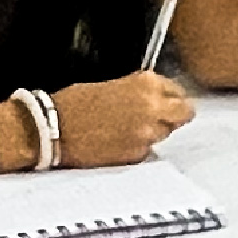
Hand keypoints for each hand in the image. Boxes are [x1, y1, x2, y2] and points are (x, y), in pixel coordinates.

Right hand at [45, 73, 193, 169]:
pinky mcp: (136, 154)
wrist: (52, 128)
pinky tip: (118, 142)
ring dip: (154, 132)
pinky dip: (137, 147)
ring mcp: (147, 133)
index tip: (164, 102)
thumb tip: (154, 100)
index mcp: (146, 83)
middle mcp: (152, 107)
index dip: (170, 98)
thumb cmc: (73, 104)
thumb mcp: (110, 85)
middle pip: (185, 114)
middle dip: (176, 115)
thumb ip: (139, 92)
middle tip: (162, 118)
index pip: (178, 91)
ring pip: (166, 134)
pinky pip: (147, 150)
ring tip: (128, 130)